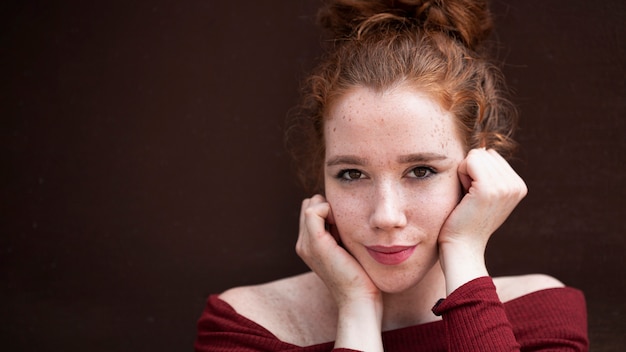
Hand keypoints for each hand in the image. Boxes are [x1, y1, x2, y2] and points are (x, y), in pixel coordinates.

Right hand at [295, 195, 382, 350]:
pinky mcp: (316, 244)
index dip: (329, 210)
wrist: (358, 299)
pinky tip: (343, 225)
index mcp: (309, 245)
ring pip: (310, 205)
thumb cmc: (360, 276)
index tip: (345, 226)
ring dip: (329, 209)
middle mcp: (302, 244)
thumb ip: (340, 233)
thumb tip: (345, 214)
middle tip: (345, 226)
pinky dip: (328, 208)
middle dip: (327, 207)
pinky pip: (313, 210)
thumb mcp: (347, 249)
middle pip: (309, 204)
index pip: (312, 210)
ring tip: (344, 229)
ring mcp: (306, 244)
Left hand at [438, 148, 527, 292]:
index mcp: (518, 186)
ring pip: (475, 156)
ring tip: (468, 198)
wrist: (463, 247)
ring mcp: (505, 187)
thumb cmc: (466, 220)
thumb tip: (482, 147)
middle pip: (483, 153)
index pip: (490, 155)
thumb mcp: (484, 195)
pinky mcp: (489, 189)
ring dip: (463, 174)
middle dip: (469, 172)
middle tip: (469, 198)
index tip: (475, 196)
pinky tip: (464, 196)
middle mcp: (516, 185)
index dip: (475, 173)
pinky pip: (469, 161)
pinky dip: (460, 175)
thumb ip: (488, 173)